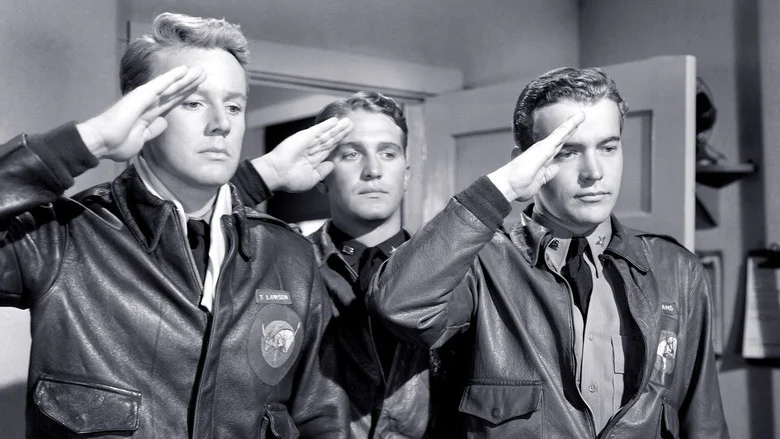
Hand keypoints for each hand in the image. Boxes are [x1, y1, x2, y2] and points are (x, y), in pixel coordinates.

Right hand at [76, 65, 206, 161]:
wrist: (103, 143)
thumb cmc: (117, 143)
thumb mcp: (141, 139)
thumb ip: (153, 129)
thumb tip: (164, 122)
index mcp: (150, 114)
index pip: (172, 102)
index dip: (184, 95)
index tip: (197, 90)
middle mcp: (149, 103)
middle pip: (174, 92)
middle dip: (189, 84)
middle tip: (203, 74)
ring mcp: (145, 98)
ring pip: (171, 86)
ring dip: (186, 78)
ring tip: (200, 70)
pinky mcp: (141, 95)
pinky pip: (160, 84)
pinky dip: (172, 76)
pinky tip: (184, 70)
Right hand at [251, 117, 352, 192]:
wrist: (277, 173)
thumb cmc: (290, 179)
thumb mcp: (311, 179)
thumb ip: (322, 172)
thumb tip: (331, 164)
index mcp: (313, 160)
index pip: (329, 149)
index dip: (338, 144)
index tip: (347, 140)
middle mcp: (312, 149)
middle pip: (330, 139)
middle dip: (340, 133)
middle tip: (350, 126)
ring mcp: (309, 142)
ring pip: (327, 133)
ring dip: (337, 128)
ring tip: (348, 122)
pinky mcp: (305, 136)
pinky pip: (319, 129)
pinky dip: (327, 125)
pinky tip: (335, 121)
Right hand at [488, 112, 584, 201]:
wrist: (509, 184)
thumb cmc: (519, 186)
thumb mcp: (539, 181)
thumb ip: (547, 174)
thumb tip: (556, 167)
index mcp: (542, 160)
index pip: (557, 148)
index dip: (564, 141)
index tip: (571, 135)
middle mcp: (543, 151)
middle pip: (560, 138)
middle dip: (569, 129)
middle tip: (579, 119)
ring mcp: (543, 147)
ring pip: (561, 133)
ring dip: (572, 123)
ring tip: (581, 115)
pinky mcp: (545, 146)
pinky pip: (561, 133)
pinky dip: (570, 125)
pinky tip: (578, 118)